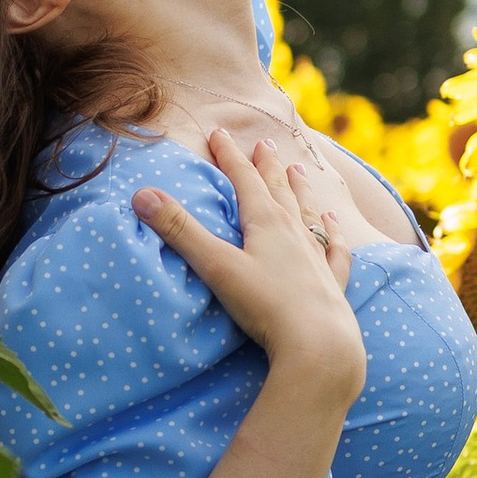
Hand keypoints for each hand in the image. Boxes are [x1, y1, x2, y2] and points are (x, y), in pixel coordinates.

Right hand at [132, 132, 366, 400]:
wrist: (318, 343)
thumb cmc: (265, 304)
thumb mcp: (215, 266)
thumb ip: (179, 231)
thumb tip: (141, 194)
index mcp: (265, 223)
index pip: (244, 180)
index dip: (230, 157)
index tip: (219, 134)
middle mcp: (293, 233)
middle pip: (277, 191)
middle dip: (266, 166)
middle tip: (264, 144)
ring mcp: (316, 257)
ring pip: (307, 214)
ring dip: (300, 191)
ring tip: (299, 171)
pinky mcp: (332, 283)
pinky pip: (335, 249)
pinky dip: (333, 233)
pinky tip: (335, 224)